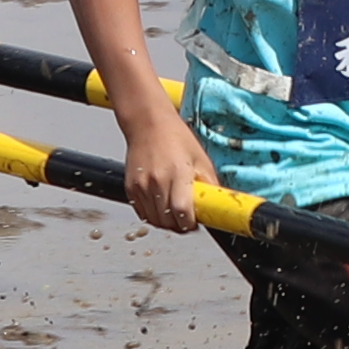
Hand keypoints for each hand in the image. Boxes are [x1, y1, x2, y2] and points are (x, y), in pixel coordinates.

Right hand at [116, 102, 214, 237]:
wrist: (147, 123)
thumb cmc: (175, 136)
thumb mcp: (200, 158)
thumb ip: (210, 183)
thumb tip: (217, 205)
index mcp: (178, 174)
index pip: (182, 212)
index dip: (189, 223)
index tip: (194, 223)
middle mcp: (157, 181)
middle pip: (167, 221)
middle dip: (179, 226)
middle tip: (187, 219)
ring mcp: (141, 186)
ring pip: (154, 220)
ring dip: (166, 223)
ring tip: (174, 212)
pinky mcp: (131, 188)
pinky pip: (142, 213)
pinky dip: (153, 215)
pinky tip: (161, 205)